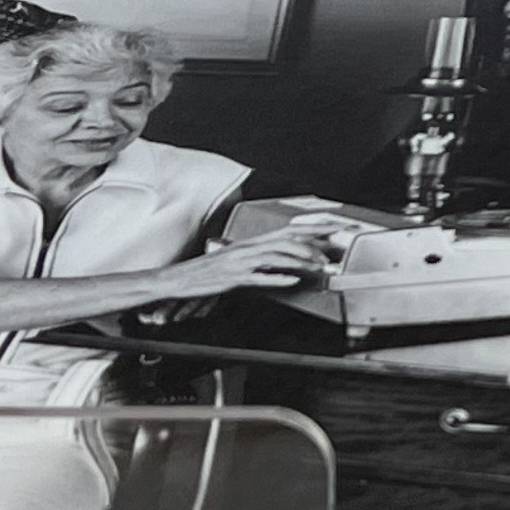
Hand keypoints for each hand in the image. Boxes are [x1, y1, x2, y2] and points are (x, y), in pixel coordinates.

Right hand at [155, 221, 344, 301]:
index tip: (332, 229)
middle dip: (310, 246)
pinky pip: (258, 277)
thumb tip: (283, 262)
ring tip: (316, 268)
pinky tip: (292, 280)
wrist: (177, 279)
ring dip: (298, 261)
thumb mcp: (235, 260)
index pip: (286, 230)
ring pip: (275, 256)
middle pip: (284, 240)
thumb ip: (259, 259)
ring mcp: (239, 262)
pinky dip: (277, 278)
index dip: (310, 228)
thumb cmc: (205, 271)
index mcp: (249, 243)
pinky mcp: (232, 279)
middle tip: (329, 255)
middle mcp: (246, 248)